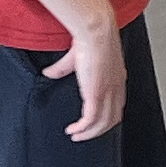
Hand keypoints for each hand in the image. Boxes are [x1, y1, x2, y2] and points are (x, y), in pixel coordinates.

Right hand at [46, 20, 126, 139]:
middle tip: (83, 135)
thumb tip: (49, 73)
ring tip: (76, 136)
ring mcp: (108, 92)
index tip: (93, 123)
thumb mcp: (76, 58)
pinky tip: (73, 131)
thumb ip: (63, 68)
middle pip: (112, 118)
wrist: (96, 30)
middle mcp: (115, 88)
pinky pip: (91, 120)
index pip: (116, 105)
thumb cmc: (89, 38)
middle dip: (97, 130)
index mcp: (116, 79)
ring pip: (103, 123)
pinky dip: (82, 129)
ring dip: (89, 134)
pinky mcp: (96, 94)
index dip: (106, 117)